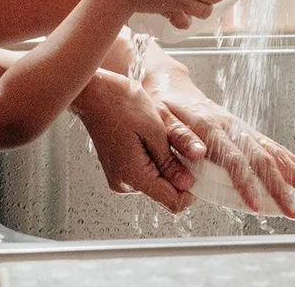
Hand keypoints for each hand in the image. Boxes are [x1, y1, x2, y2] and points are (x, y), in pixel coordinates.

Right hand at [70, 70, 204, 213]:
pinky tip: (151, 139)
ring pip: (155, 181)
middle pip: (164, 192)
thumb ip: (170, 161)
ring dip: (165, 165)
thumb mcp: (154, 130)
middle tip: (180, 146)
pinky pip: (144, 172)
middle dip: (178, 174)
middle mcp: (124, 181)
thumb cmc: (120, 104)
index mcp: (133, 175)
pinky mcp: (118, 168)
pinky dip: (154, 160)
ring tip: (160, 137)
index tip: (200, 173)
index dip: (191, 191)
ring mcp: (119, 176)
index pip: (172, 202)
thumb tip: (186, 184)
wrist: (94, 93)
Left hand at [150, 73, 294, 217]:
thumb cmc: (160, 106)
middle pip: (261, 157)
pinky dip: (289, 160)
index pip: (233, 159)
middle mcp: (231, 126)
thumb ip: (178, 137)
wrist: (168, 83)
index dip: (246, 183)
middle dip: (281, 186)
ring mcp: (240, 127)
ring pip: (272, 151)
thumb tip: (199, 153)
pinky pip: (271, 146)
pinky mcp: (244, 129)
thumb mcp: (160, 121)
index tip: (256, 207)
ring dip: (294, 175)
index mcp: (209, 126)